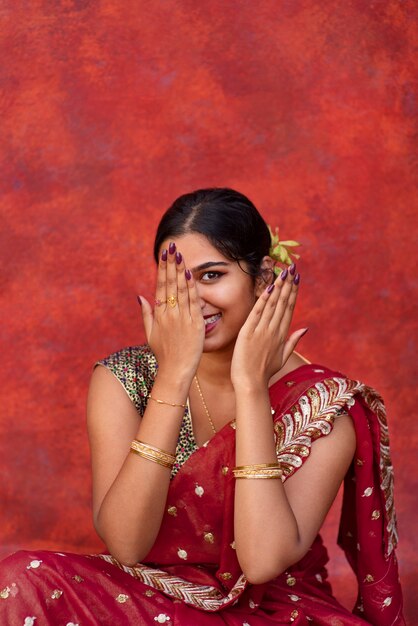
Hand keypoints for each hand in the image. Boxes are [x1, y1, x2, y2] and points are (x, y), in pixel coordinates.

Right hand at [138, 242, 204, 380]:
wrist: (175, 372)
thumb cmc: (164, 355)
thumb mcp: (150, 334)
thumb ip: (146, 314)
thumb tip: (140, 297)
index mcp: (159, 315)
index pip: (160, 286)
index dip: (162, 269)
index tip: (164, 255)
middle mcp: (169, 314)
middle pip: (169, 284)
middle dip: (170, 264)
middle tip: (172, 246)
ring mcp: (182, 318)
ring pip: (181, 290)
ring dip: (180, 271)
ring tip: (180, 255)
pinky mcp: (195, 324)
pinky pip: (193, 303)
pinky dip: (191, 288)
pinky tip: (190, 275)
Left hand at [231, 269, 305, 388]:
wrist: (251, 384)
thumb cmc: (264, 372)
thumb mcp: (282, 357)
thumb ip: (293, 341)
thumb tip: (305, 329)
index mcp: (281, 335)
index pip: (289, 308)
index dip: (293, 292)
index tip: (297, 278)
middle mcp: (274, 330)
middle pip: (283, 303)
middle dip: (289, 284)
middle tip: (293, 267)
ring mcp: (262, 331)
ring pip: (273, 304)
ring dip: (279, 287)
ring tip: (284, 272)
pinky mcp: (249, 333)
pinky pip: (257, 312)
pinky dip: (264, 299)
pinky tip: (269, 287)